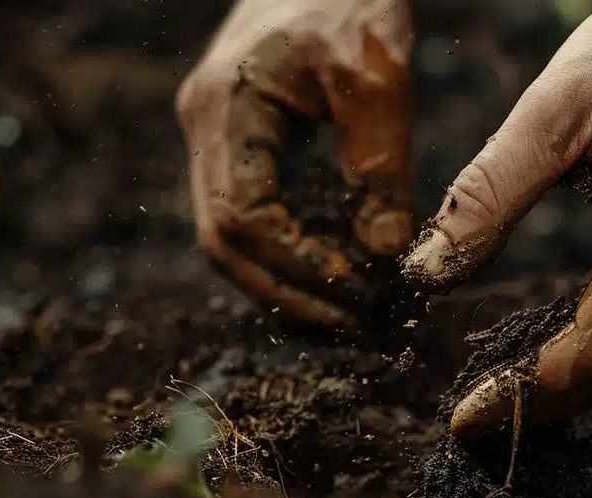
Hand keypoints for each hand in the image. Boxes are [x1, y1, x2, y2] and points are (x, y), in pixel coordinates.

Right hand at [176, 0, 413, 331]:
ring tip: (351, 314)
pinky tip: (336, 273)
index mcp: (225, 108)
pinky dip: (290, 252)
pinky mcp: (241, 138)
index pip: (242, 219)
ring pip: (233, 236)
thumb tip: (385, 255)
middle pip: (225, 243)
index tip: (360, 292)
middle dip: (290, 293)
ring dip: (288, 282)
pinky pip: (252, 213)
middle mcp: (206, 127)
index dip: (298, 268)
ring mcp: (216, 134)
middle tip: (357, 325)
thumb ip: (378, 165)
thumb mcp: (377, 77)